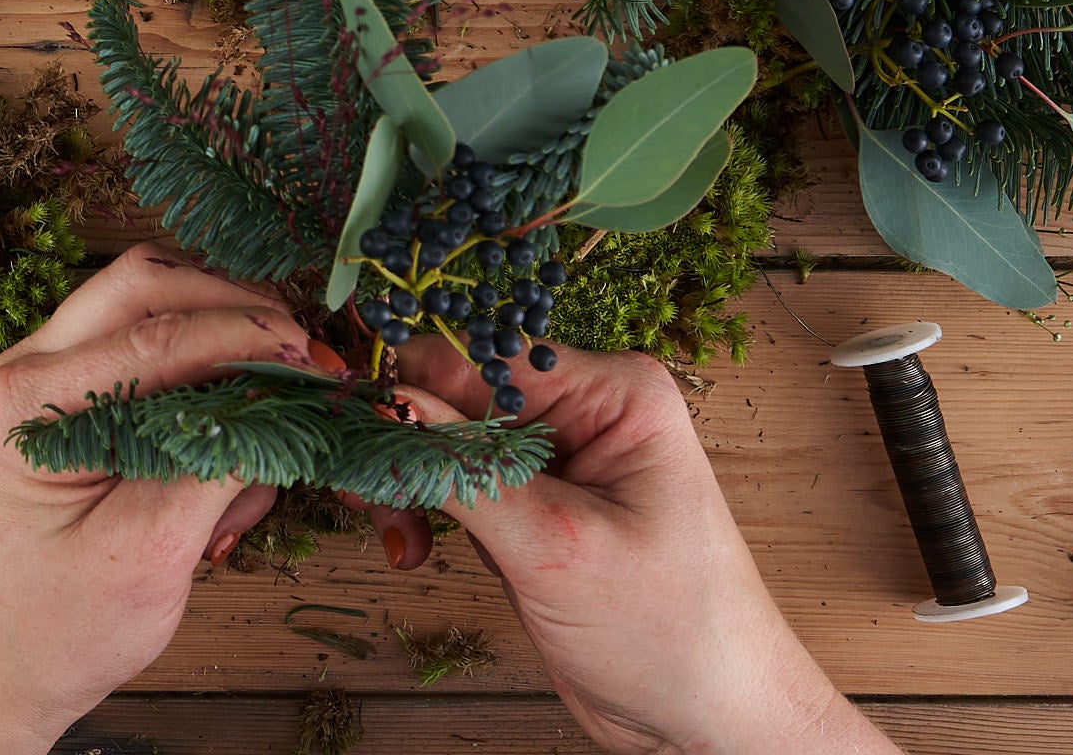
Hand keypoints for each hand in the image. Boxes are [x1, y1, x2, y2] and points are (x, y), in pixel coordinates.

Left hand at [0, 243, 315, 754]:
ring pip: (151, 302)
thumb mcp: (149, 554)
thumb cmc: (60, 627)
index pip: (153, 336)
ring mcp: (51, 372)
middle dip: (232, 306)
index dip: (242, 336)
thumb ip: (213, 465)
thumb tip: (281, 401)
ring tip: (264, 411)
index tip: (309, 355)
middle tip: (300, 348)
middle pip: (145, 283)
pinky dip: (203, 377)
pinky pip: (152, 347)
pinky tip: (223, 451)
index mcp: (27, 404)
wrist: (2, 670)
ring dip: (220, 336)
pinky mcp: (78, 392)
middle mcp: (29, 366)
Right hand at [398, 338, 901, 754]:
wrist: (713, 721)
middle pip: (462, 392)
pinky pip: (463, 484)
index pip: (489, 354)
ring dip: (412, 483)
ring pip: (451, 440)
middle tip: (368, 494)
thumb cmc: (673, 633)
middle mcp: (585, 410)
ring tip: (398, 538)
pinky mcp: (537, 506)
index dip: (417, 379)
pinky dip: (429, 511)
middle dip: (409, 442)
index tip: (359, 419)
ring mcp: (559, 460)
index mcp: (612, 391)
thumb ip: (471, 474)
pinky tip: (414, 549)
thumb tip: (393, 407)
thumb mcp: (559, 549)